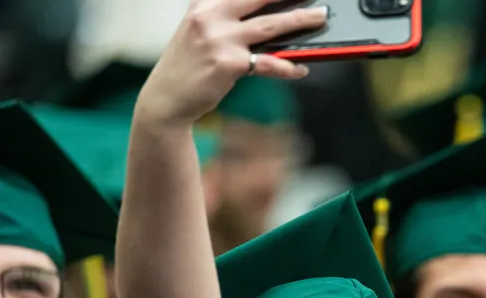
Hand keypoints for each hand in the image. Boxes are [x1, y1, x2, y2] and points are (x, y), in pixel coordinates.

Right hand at [135, 0, 325, 127]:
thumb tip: (269, 20)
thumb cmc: (187, 67)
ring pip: (270, 25)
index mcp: (204, 4)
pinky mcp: (229, 63)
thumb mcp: (199, 32)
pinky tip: (300, 69)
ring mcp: (219, 39)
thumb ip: (225, 19)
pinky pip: (268, 62)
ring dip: (300, 20)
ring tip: (319, 18)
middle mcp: (210, 16)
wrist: (166, 100)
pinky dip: (287, 67)